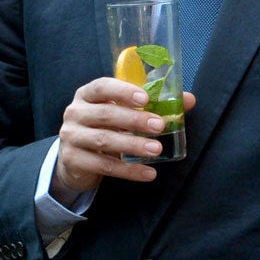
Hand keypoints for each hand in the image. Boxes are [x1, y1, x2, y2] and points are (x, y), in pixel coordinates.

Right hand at [53, 77, 197, 196]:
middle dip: (134, 120)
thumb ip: (152, 105)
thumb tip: (188, 100)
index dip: (123, 91)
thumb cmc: (104, 128)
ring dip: (132, 145)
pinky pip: (104, 165)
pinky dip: (128, 170)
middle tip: (159, 126)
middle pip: (105, 114)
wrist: (75, 159)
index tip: (145, 98)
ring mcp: (71, 137)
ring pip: (104, 140)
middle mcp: (75, 113)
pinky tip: (148, 172)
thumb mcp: (122, 114)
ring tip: (156, 150)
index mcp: (87, 95)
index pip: (102, 87)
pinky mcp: (73, 160)